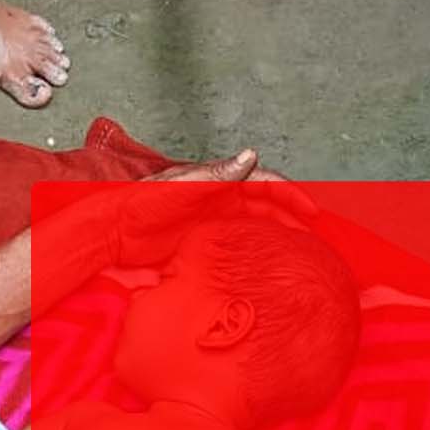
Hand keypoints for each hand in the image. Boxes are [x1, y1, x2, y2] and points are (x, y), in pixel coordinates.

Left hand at [111, 150, 316, 265]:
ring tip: (302, 261)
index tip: (312, 212)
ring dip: (278, 242)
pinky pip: (240, 251)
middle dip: (293, 223)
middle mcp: (222, 202)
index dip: (291, 196)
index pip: (266, 185)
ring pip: (257, 231)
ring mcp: (215, 225)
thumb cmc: (141, 202)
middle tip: (317, 244)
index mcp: (220, 183)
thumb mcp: (181, 186)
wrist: (112, 231)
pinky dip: (257, 258)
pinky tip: (268, 274)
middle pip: (268, 211)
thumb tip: (251, 155)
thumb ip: (217, 174)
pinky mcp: (205, 247)